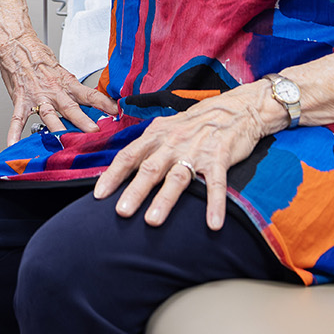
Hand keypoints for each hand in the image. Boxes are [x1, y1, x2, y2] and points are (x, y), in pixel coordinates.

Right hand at [0, 26, 118, 144]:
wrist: (16, 43)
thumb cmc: (38, 56)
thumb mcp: (60, 71)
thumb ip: (71, 89)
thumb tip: (88, 102)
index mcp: (66, 83)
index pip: (90, 95)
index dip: (104, 104)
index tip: (117, 113)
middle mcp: (54, 91)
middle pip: (71, 108)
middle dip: (83, 122)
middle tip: (94, 132)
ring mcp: (37, 97)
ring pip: (48, 115)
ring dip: (56, 129)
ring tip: (62, 143)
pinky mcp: (21, 100)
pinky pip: (17, 118)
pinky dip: (14, 132)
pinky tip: (14, 143)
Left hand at [93, 83, 277, 228]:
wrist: (234, 109)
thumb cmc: (194, 123)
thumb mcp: (166, 128)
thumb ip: (146, 147)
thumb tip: (122, 167)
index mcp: (156, 135)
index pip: (129, 155)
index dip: (113, 175)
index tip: (99, 194)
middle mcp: (173, 143)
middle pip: (150, 169)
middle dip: (134, 191)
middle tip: (121, 212)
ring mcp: (196, 151)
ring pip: (178, 177)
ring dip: (165, 200)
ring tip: (153, 221)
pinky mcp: (220, 158)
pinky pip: (216, 184)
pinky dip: (215, 204)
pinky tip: (213, 223)